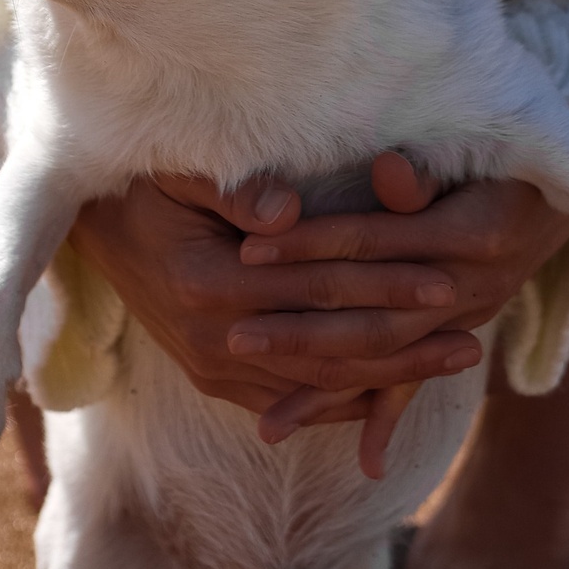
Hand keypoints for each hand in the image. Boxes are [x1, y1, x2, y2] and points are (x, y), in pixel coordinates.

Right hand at [68, 154, 568, 477]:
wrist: (94, 229)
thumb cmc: (147, 182)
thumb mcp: (182, 169)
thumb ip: (232, 187)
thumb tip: (284, 209)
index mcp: (208, 284)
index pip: (318, 292)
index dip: (386, 286)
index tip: (450, 279)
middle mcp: (210, 341)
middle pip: (328, 351)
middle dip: (406, 345)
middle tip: (473, 338)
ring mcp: (211, 369)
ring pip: (316, 385)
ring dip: (389, 377)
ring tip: (455, 362)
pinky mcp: (213, 379)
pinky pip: (289, 398)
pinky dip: (344, 399)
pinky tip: (395, 393)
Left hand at [233, 152, 568, 473]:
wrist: (562, 192)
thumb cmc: (504, 158)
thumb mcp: (470, 155)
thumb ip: (424, 172)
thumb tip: (388, 172)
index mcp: (466, 234)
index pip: (369, 242)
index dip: (310, 244)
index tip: (251, 249)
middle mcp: (468, 287)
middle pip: (371, 316)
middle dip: (300, 330)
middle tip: (235, 338)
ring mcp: (464, 318)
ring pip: (386, 361)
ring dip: (328, 391)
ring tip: (268, 427)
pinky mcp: (458, 334)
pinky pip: (418, 382)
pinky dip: (390, 419)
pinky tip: (366, 465)